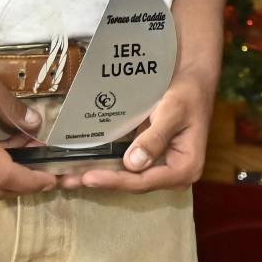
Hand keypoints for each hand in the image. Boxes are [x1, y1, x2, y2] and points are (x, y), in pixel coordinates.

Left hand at [59, 72, 213, 192]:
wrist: (193, 77)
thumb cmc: (187, 92)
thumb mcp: (173, 111)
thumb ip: (155, 137)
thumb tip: (133, 163)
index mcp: (185, 168)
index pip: (145, 181)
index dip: (116, 181)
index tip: (89, 177)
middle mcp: (173, 174)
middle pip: (133, 183)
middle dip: (103, 181)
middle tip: (68, 180)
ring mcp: (161, 167)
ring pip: (128, 177)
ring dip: (100, 175)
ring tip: (69, 178)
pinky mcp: (151, 157)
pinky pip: (128, 166)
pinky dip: (107, 165)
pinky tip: (84, 165)